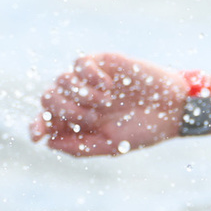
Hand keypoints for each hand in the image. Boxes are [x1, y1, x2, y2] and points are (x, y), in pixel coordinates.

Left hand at [30, 53, 187, 156]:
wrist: (173, 108)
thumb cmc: (145, 129)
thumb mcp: (113, 145)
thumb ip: (81, 147)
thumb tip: (48, 143)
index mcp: (79, 120)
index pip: (46, 120)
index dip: (37, 126)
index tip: (36, 135)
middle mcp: (79, 99)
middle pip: (48, 98)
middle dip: (65, 110)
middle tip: (91, 118)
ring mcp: (89, 80)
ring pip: (61, 80)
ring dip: (80, 95)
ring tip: (106, 103)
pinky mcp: (101, 63)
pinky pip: (79, 63)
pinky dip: (89, 76)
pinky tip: (108, 86)